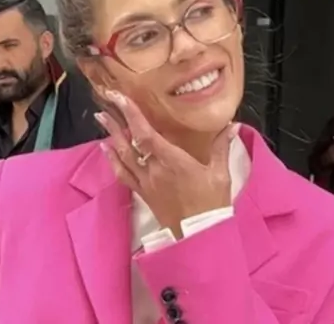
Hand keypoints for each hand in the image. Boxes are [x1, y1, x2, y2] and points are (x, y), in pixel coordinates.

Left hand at [95, 90, 235, 238]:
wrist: (198, 236)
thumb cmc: (212, 204)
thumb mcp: (220, 174)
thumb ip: (222, 147)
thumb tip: (232, 125)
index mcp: (173, 161)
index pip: (146, 133)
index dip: (131, 114)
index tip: (120, 97)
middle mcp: (154, 170)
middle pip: (130, 141)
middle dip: (116, 120)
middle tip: (105, 101)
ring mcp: (146, 182)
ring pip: (123, 156)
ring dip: (111, 135)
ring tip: (101, 118)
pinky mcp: (143, 193)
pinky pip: (123, 174)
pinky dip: (112, 160)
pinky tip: (106, 149)